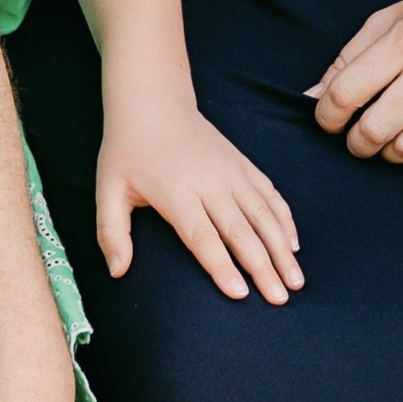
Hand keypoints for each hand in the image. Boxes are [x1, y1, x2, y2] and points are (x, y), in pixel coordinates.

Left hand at [97, 84, 299, 301]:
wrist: (153, 102)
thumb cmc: (127, 149)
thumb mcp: (107, 188)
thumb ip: (111, 232)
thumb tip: (116, 271)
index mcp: (176, 192)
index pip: (203, 236)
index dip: (222, 266)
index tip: (240, 293)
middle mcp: (210, 182)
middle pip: (241, 231)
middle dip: (263, 267)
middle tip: (280, 300)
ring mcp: (231, 171)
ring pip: (264, 214)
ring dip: (282, 248)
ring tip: (295, 280)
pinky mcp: (243, 164)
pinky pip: (270, 194)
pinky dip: (285, 220)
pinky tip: (293, 245)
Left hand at [309, 0, 402, 166]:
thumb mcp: (391, 19)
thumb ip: (349, 58)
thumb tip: (313, 97)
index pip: (345, 94)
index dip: (326, 115)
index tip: (329, 119)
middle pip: (373, 131)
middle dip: (356, 143)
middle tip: (358, 137)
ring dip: (390, 152)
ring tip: (392, 136)